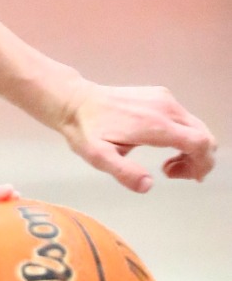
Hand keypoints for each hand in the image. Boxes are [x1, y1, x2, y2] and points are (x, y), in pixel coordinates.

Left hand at [58, 80, 216, 192]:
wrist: (75, 101)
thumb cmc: (86, 130)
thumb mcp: (99, 157)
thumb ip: (124, 172)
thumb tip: (148, 185)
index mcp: (155, 125)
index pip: (199, 143)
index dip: (202, 164)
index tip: (190, 178)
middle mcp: (165, 108)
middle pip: (203, 135)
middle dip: (198, 159)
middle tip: (173, 173)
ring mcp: (164, 98)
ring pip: (196, 127)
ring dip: (190, 149)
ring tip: (167, 165)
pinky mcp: (160, 95)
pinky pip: (184, 118)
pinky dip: (183, 136)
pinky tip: (162, 146)